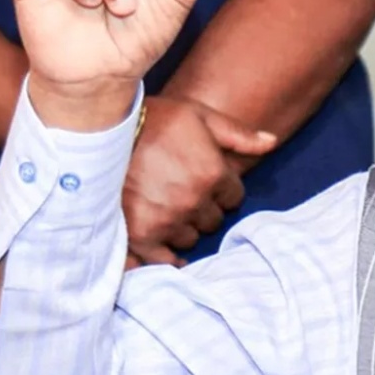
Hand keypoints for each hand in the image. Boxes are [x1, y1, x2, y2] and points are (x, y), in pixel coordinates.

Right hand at [123, 95, 276, 267]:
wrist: (102, 131)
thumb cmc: (155, 118)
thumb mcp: (201, 116)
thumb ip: (239, 134)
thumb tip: (272, 142)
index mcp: (213, 174)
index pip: (234, 198)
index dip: (223, 189)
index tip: (208, 181)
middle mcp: (194, 201)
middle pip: (213, 220)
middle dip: (204, 208)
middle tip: (184, 194)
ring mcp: (167, 220)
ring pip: (189, 238)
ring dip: (183, 227)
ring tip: (167, 209)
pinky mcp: (139, 234)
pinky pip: (163, 259)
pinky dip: (165, 256)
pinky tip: (164, 247)